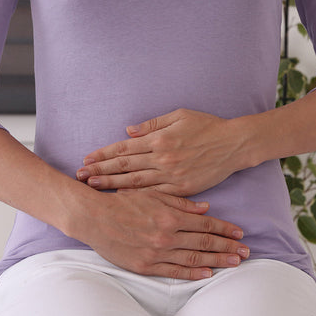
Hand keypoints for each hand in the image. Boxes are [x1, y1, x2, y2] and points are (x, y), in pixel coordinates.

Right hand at [69, 187, 249, 279]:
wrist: (93, 218)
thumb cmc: (124, 202)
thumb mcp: (154, 195)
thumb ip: (181, 203)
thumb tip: (206, 209)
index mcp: (170, 216)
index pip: (206, 225)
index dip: (225, 229)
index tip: (240, 233)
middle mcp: (167, 235)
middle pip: (205, 243)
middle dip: (228, 247)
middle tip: (246, 252)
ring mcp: (156, 253)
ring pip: (194, 259)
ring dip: (217, 261)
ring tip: (234, 263)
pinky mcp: (145, 266)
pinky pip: (174, 272)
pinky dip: (192, 274)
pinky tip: (208, 274)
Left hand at [76, 108, 246, 195]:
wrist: (234, 145)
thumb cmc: (208, 126)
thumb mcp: (180, 116)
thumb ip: (153, 124)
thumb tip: (129, 131)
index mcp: (160, 139)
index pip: (124, 148)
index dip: (103, 154)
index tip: (87, 159)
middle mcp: (163, 158)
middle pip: (125, 167)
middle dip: (100, 171)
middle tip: (80, 176)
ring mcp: (172, 175)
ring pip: (135, 183)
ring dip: (112, 185)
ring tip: (93, 187)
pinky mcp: (183, 188)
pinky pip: (155, 194)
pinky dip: (137, 197)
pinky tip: (122, 200)